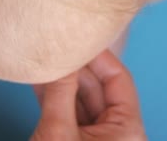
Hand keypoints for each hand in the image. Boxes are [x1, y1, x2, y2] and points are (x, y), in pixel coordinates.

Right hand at [31, 51, 146, 140]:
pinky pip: (69, 113)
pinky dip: (54, 97)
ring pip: (81, 99)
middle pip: (98, 87)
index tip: (80, 36)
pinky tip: (40, 78)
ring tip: (45, 58)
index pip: (119, 79)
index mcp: (127, 130)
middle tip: (56, 45)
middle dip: (75, 67)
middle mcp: (117, 132)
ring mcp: (96, 138)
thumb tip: (61, 55)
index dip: (99, 55)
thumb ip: (61, 90)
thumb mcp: (58, 130)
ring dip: (61, 81)